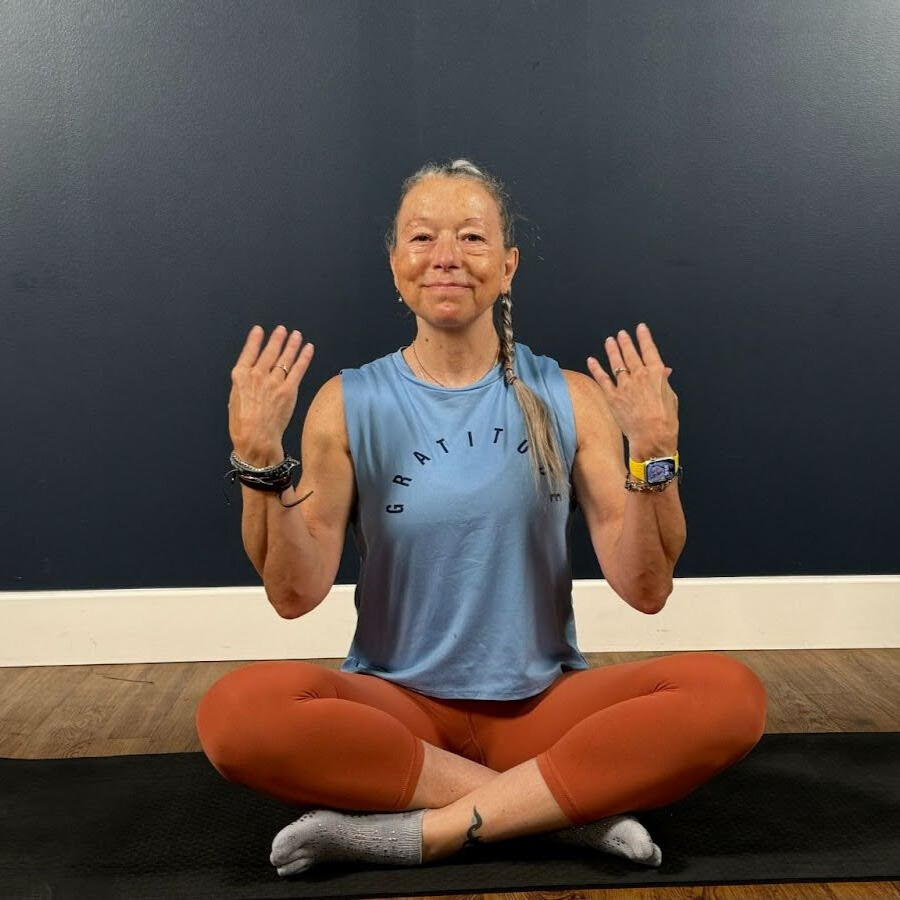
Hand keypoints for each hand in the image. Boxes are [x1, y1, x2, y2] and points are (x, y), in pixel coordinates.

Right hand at [228, 325, 314, 458]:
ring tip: (296, 335)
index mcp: (240, 377)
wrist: (256, 438)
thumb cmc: (242, 425)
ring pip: (285, 358)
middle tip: (282, 330)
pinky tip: (308, 348)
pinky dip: (304, 357)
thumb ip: (243, 387)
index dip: (255, 340)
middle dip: (277, 339)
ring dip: (292, 344)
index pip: (249, 352)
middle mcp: (257, 375)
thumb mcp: (234, 401)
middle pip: (269, 352)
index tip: (259, 331)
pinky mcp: (288, 390)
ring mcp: (274, 381)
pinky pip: (298, 369)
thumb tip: (249, 380)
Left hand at [586, 322, 678, 457]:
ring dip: (612, 350)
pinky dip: (596, 368)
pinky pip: (602, 378)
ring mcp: (624, 385)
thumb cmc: (666, 420)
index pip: (649, 349)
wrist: (652, 437)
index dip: (644, 337)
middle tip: (621, 334)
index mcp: (657, 373)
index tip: (640, 328)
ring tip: (609, 341)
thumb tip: (664, 371)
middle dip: (625, 342)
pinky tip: (592, 361)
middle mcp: (639, 375)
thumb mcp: (671, 397)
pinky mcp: (612, 396)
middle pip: (630, 353)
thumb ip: (664, 382)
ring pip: (616, 362)